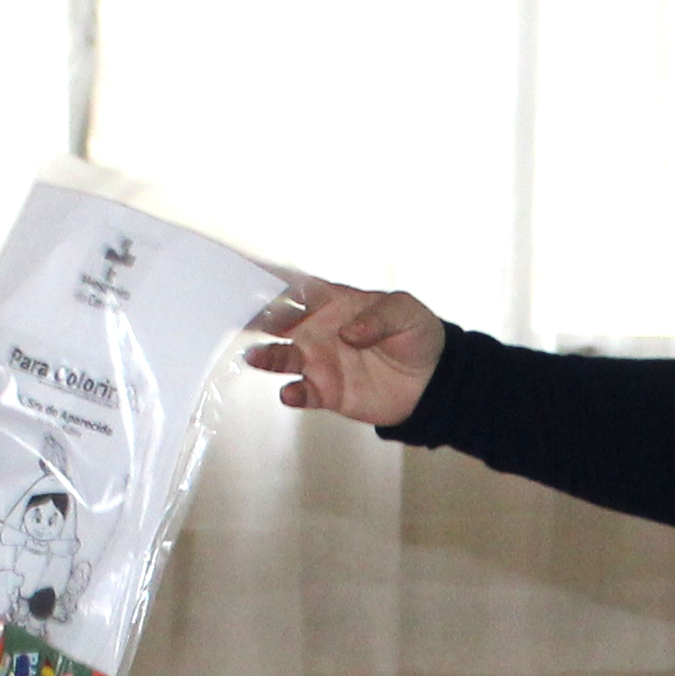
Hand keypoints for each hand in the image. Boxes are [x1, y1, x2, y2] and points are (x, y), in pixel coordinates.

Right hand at [249, 283, 444, 428]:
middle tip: (243, 318)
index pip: (299, 290)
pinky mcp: (327, 392)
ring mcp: (319, 362)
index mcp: (333, 303)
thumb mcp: (404, 312)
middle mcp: (318, 330)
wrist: (431, 380)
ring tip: (255, 357)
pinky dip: (294, 393)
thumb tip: (349, 333)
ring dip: (267, 358)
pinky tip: (289, 393)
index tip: (257, 282)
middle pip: (280, 323)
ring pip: (284, 358)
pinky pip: (304, 393)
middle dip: (260, 319)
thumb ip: (377, 318)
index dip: (277, 285)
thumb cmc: (415, 334)